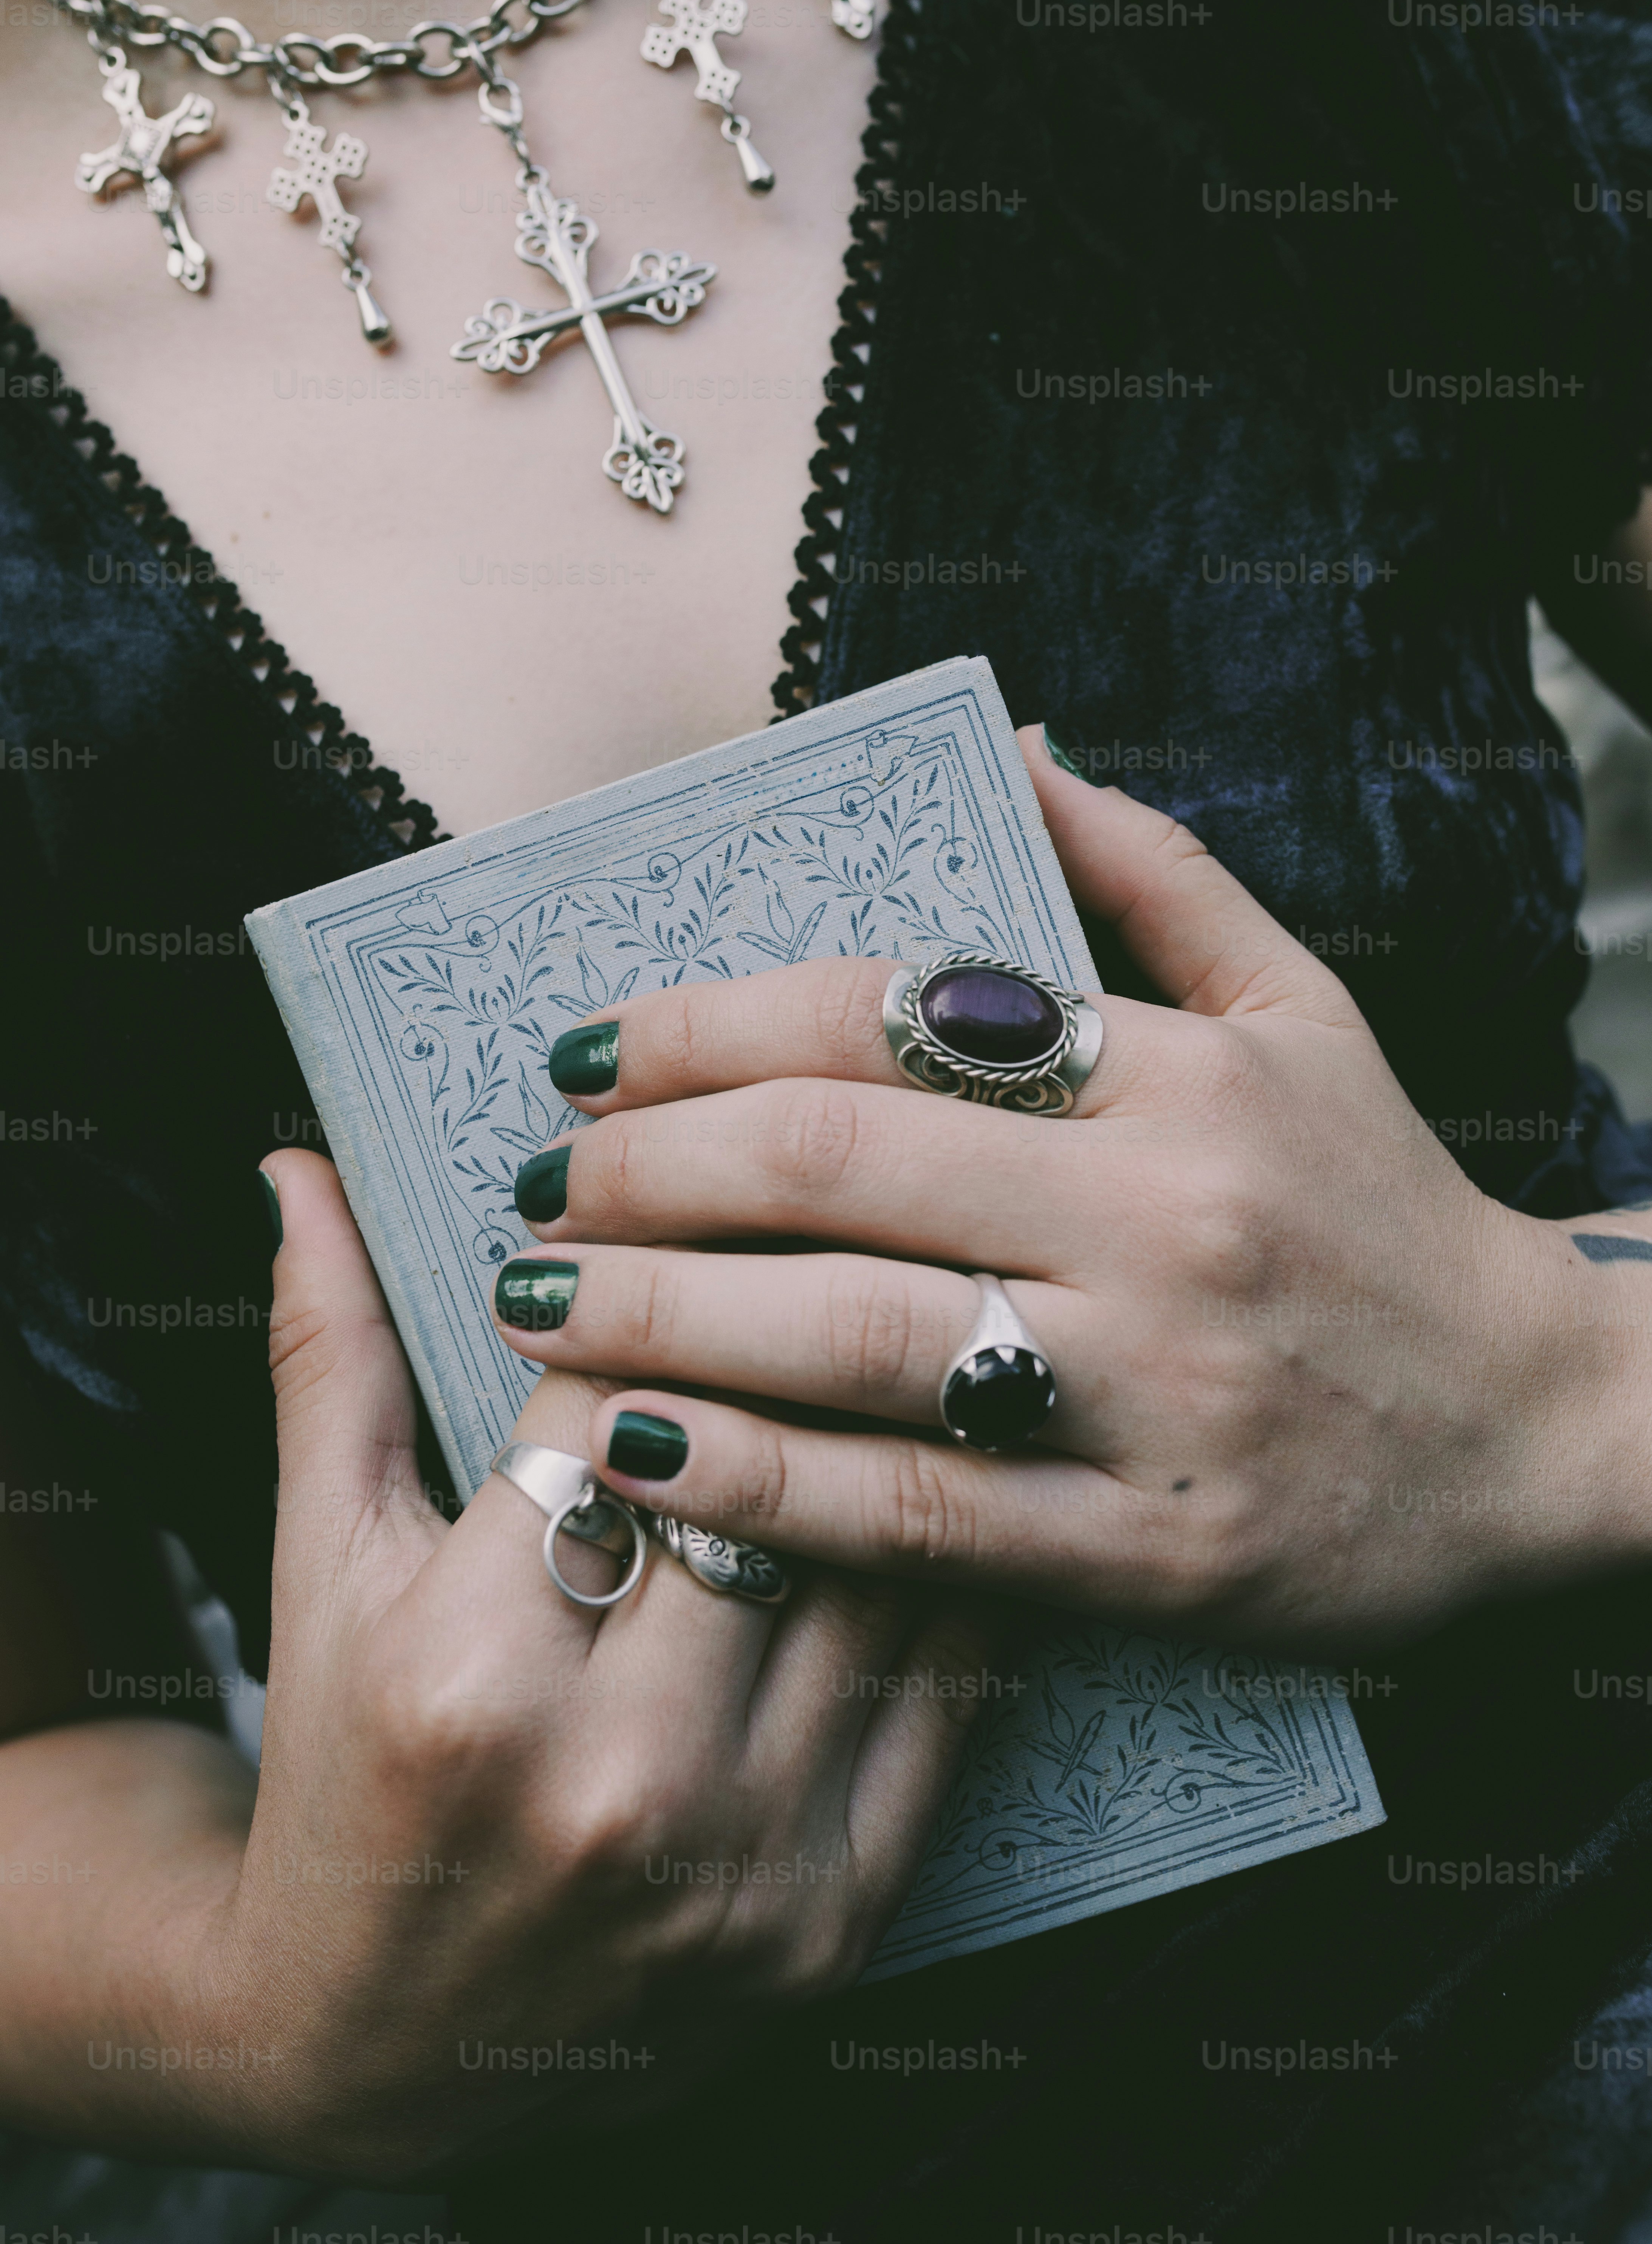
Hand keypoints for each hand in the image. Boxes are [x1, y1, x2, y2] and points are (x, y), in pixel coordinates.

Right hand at [204, 1151, 997, 2182]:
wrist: (380, 2040)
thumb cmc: (343, 1773)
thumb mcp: (320, 1568)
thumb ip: (327, 1359)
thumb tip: (301, 1172)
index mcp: (472, 1672)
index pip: (616, 1395)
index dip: (658, 1267)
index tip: (689, 1189)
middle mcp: (612, 1774)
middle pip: (763, 1472)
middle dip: (796, 1324)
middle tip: (848, 1215)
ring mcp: (738, 1862)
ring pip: (878, 1569)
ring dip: (902, 1431)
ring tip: (927, 1314)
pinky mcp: (832, 1921)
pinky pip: (940, 1700)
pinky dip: (955, 1578)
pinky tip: (963, 1480)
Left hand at [495, 728, 1651, 1650]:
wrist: (1544, 1435)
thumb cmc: (1389, 1205)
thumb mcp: (1306, 1011)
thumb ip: (1157, 875)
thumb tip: (1022, 745)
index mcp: (1185, 1077)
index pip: (890, 1017)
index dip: (706, 1023)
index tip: (587, 1049)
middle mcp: (1165, 1219)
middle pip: (838, 1166)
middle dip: (646, 1165)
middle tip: (535, 1179)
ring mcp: (1154, 1392)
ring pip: (854, 1337)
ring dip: (658, 1311)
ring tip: (534, 1296)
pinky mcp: (1147, 1553)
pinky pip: (914, 1517)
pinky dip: (755, 1479)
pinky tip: (630, 1448)